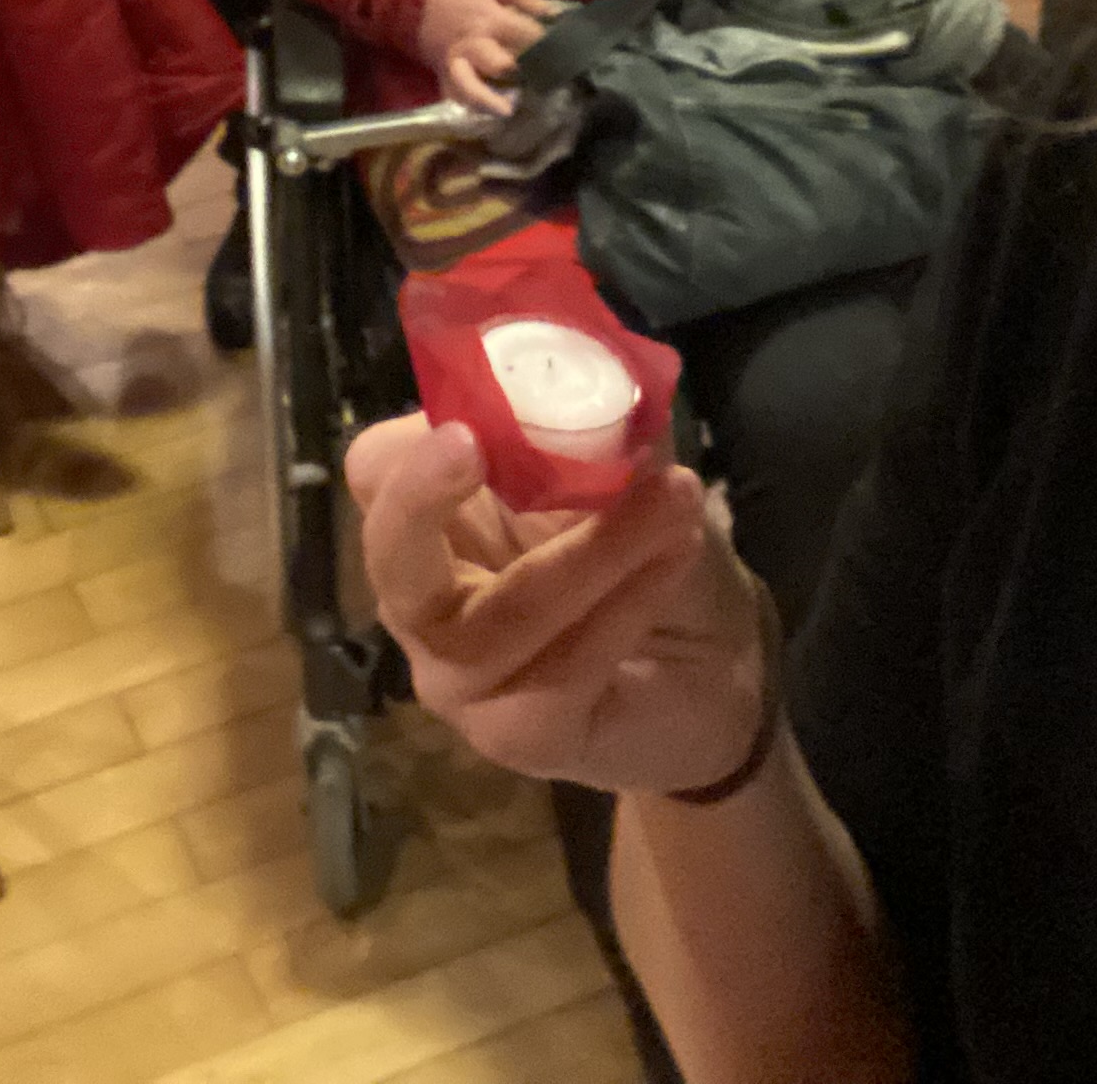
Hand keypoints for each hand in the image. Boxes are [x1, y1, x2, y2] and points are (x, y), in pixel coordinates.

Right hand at [347, 417, 763, 792]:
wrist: (717, 667)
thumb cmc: (649, 549)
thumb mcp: (637, 467)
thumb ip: (608, 421)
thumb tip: (596, 360)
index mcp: (439, 518)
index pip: (379, 470)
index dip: (418, 439)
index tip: (476, 412)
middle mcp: (428, 598)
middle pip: (391, 554)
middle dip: (419, 498)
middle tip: (466, 444)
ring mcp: (462, 678)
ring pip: (494, 619)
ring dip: (592, 551)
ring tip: (674, 499)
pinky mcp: (517, 737)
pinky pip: (561, 669)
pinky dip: (627, 602)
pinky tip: (677, 557)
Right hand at [417, 0, 558, 115]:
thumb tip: (552, 14)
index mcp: (489, 19)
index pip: (528, 37)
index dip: (551, 44)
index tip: (570, 51)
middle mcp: (473, 45)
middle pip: (502, 66)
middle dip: (524, 75)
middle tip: (545, 81)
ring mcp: (455, 62)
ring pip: (471, 89)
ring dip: (489, 103)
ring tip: (507, 112)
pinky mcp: (441, 71)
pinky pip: (452, 95)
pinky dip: (466, 107)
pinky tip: (483, 117)